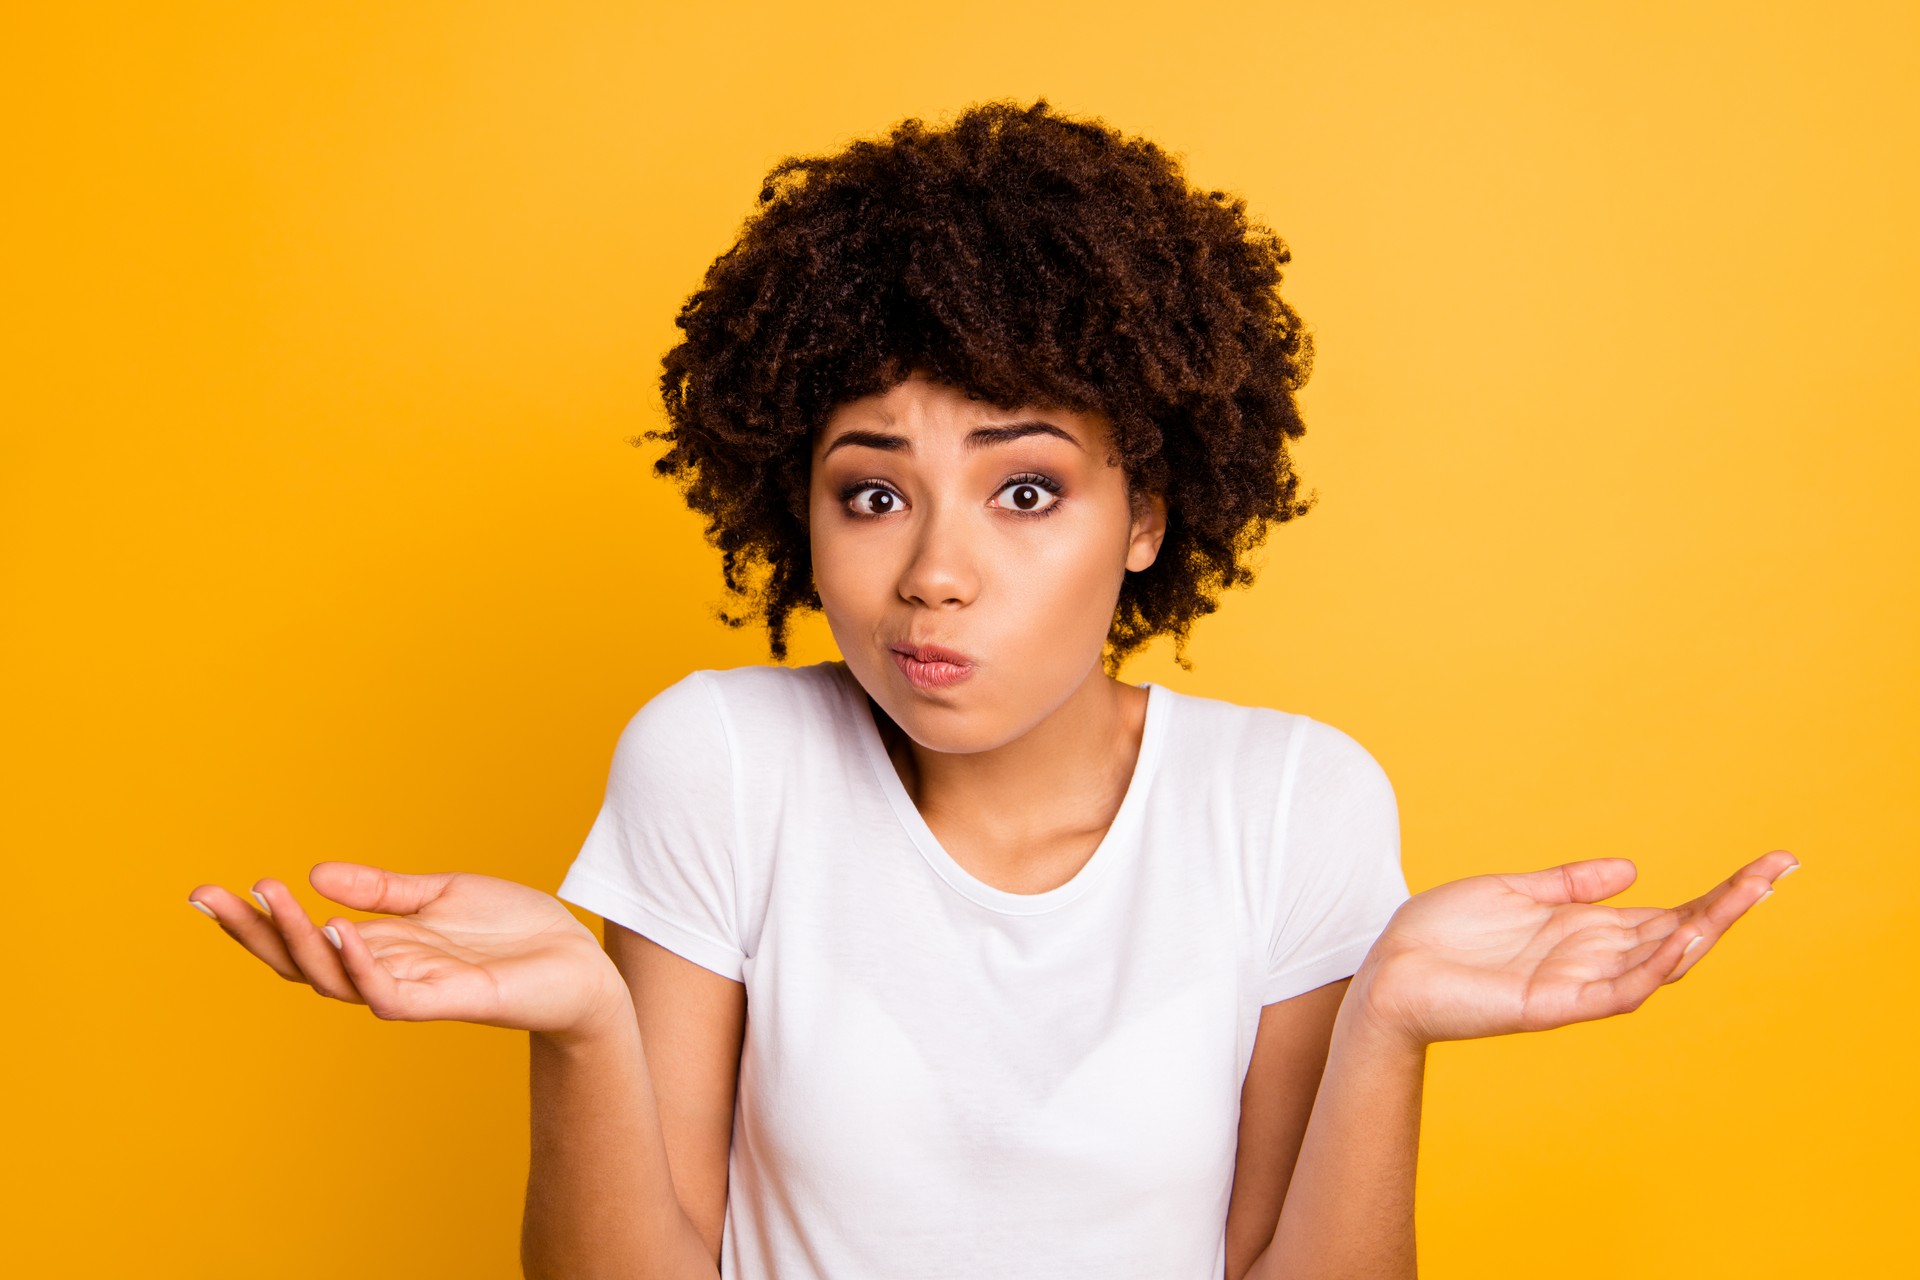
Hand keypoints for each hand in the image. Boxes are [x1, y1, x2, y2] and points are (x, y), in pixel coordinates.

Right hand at [187, 863, 629, 1040]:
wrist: (579, 965)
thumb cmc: (514, 934)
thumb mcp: (441, 895)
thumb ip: (383, 890)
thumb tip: (316, 873)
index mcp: (380, 946)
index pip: (300, 938)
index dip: (254, 919)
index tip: (206, 890)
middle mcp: (385, 973)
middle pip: (299, 963)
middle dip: (253, 932)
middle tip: (210, 896)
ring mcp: (413, 991)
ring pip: (335, 978)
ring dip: (300, 940)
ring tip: (274, 898)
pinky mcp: (448, 1002)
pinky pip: (390, 994)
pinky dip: (361, 965)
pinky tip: (340, 931)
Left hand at [1353, 849, 1799, 1048]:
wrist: (1387, 972)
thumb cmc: (1441, 934)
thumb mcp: (1512, 891)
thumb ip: (1570, 883)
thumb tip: (1632, 868)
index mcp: (1585, 931)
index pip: (1670, 914)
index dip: (1720, 893)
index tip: (1771, 864)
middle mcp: (1590, 960)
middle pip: (1679, 935)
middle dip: (1730, 906)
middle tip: (1779, 872)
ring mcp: (1575, 985)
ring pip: (1657, 963)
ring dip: (1703, 932)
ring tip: (1745, 897)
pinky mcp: (1549, 1006)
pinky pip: (1612, 993)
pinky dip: (1647, 971)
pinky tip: (1678, 943)